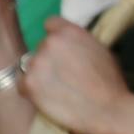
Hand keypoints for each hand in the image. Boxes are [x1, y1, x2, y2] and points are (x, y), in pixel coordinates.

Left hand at [19, 17, 133, 133]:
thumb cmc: (110, 83)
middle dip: (50, 59)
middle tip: (65, 76)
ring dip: (40, 75)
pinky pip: (23, 84)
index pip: (51, 23)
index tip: (63, 51)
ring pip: (31, 65)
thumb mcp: (101, 50)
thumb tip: (72, 44)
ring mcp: (37, 62)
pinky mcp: (29, 83)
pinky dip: (32, 92)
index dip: (57, 38)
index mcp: (69, 31)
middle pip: (41, 47)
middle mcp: (50, 42)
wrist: (108, 110)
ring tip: (59, 90)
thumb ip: (81, 42)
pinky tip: (49, 98)